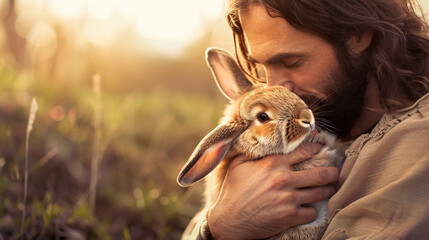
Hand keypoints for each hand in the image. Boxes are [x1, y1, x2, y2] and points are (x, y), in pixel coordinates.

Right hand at [207, 142, 338, 239]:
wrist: (229, 220)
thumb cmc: (233, 190)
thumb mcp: (238, 164)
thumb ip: (252, 150)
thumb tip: (259, 136)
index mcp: (273, 163)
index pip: (303, 151)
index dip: (316, 147)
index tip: (322, 147)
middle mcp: (283, 179)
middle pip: (320, 173)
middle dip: (332, 171)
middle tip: (336, 171)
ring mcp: (289, 198)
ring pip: (321, 192)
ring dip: (328, 190)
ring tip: (330, 188)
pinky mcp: (291, 216)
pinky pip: (312, 212)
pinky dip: (312, 210)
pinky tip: (308, 207)